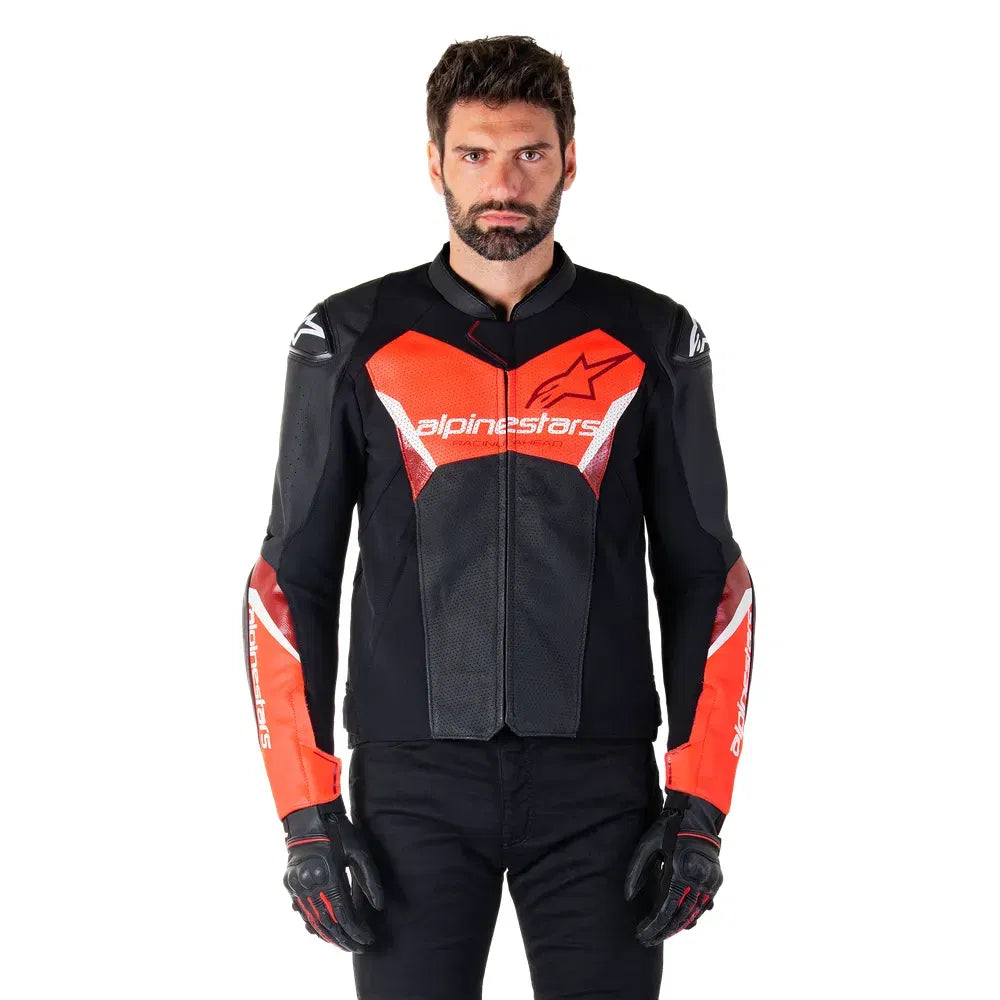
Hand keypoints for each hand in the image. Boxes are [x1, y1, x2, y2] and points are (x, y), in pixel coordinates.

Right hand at [282, 796, 383, 950]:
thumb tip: (378, 907)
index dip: (357, 931)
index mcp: (328, 877)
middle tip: (359, 947)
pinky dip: (313, 925)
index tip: (369, 939)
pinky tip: (323, 933)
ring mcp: (296, 886)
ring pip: (313, 921)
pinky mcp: (290, 884)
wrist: (310, 818)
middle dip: (345, 939)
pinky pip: (302, 912)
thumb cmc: (339, 832)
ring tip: (344, 945)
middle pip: (328, 923)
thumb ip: (369, 880)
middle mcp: (309, 886)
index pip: (344, 915)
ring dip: (329, 936)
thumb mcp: (359, 852)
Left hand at [624, 790, 722, 945]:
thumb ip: (636, 871)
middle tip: (646, 939)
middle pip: (680, 916)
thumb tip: (629, 898)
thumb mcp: (646, 845)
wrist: (696, 815)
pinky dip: (691, 917)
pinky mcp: (715, 881)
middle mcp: (697, 879)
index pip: (666, 908)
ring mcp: (710, 881)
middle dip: (663, 931)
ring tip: (659, 934)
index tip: (641, 933)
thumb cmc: (668, 828)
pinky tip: (678, 924)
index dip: (653, 925)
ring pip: (693, 914)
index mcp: (679, 870)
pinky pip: (703, 906)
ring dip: (676, 927)